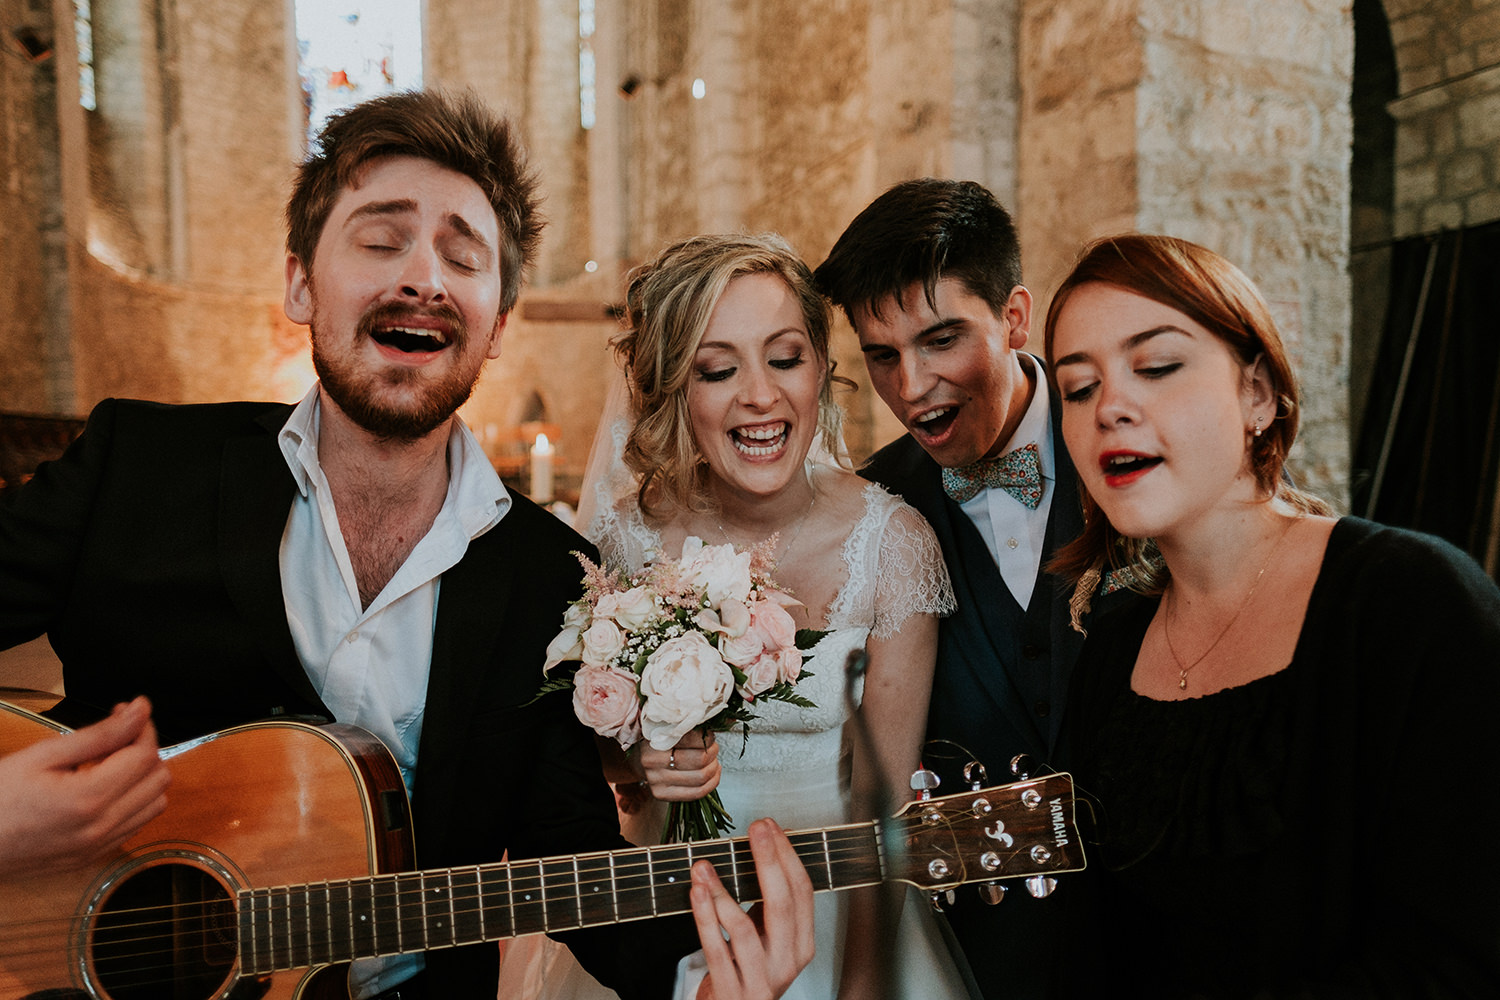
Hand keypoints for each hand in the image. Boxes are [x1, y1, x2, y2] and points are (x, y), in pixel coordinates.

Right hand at [0, 697, 170, 876]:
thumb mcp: (43, 756)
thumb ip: (99, 734)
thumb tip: (139, 711)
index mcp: (88, 799)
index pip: (145, 755)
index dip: (142, 728)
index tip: (128, 712)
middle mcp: (101, 827)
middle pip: (158, 778)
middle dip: (144, 749)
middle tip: (116, 736)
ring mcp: (99, 846)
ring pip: (155, 803)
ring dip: (143, 777)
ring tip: (109, 762)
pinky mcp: (94, 857)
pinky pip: (136, 824)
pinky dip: (134, 801)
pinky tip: (106, 788)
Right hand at [640, 730, 719, 801]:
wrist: (642, 760)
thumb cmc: (660, 741)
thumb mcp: (670, 728)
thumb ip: (688, 727)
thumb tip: (711, 725)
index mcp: (655, 739)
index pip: (691, 739)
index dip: (707, 738)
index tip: (710, 735)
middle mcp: (652, 761)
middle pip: (699, 760)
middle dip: (712, 753)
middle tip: (713, 748)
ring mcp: (656, 781)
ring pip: (700, 777)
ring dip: (713, 767)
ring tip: (713, 760)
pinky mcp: (661, 794)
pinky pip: (697, 792)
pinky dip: (712, 782)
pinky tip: (713, 774)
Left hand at [692, 818, 814, 999]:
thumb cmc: (749, 969)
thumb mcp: (768, 934)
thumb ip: (769, 898)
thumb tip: (773, 844)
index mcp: (801, 944)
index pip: (803, 893)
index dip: (787, 856)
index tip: (770, 827)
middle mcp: (786, 962)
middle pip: (782, 905)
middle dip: (769, 861)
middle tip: (756, 830)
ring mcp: (760, 979)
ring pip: (744, 928)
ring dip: (722, 891)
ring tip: (704, 865)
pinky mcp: (731, 990)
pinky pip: (716, 949)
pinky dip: (705, 917)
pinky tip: (697, 893)